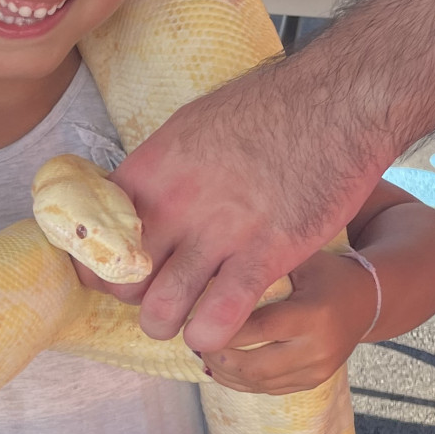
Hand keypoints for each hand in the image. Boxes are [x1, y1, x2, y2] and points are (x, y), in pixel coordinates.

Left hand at [106, 72, 386, 352]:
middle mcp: (175, 205)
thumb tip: (129, 198)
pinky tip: (218, 327)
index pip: (96, 240)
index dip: (104, 267)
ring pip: (162, 310)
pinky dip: (212, 333)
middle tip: (163, 297)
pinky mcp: (266, 253)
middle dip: (139, 301)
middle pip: (126, 283)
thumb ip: (158, 172)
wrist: (338, 100)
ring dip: (171, 325)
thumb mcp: (191, 128)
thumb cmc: (267, 110)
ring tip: (189, 320)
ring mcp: (219, 232)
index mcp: (150, 173)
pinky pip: (220, 315)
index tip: (123, 273)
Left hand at [200, 250, 377, 393]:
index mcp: (313, 315)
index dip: (222, 330)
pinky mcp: (313, 382)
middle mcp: (317, 348)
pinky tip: (221, 366)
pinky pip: (268, 389)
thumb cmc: (325, 274)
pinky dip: (240, 381)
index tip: (194, 322)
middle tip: (194, 341)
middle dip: (218, 356)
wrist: (367, 301)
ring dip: (224, 372)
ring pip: (258, 383)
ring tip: (203, 352)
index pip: (257, 329)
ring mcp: (317, 370)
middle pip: (253, 365)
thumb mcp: (301, 261)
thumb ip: (262, 269)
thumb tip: (208, 278)